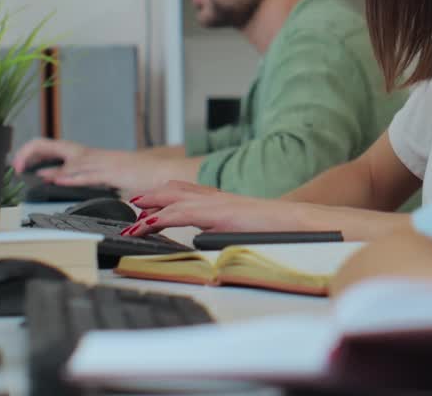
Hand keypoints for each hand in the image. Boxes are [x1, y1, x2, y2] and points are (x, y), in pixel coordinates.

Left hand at [11, 138, 193, 192]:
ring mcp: (102, 162)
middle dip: (32, 151)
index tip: (21, 165)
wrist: (166, 174)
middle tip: (15, 163)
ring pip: (68, 159)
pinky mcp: (112, 172)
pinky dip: (71, 176)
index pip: (55, 148)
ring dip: (45, 163)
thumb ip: (82, 175)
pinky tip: (56, 179)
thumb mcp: (105, 175)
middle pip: (55, 146)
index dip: (35, 152)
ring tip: (24, 168)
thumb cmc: (140, 176)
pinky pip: (88, 174)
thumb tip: (57, 177)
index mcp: (90, 156)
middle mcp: (92, 155)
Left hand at [123, 181, 323, 235]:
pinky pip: (180, 213)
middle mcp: (218, 197)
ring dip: (149, 209)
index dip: (166, 195)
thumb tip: (212, 241)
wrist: (300, 221)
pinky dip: (158, 219)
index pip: (189, 192)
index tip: (148, 204)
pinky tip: (146, 227)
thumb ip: (227, 230)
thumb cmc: (279, 228)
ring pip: (172, 199)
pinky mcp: (218, 213)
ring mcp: (217, 203)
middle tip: (132, 205)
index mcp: (225, 200)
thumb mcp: (246, 229)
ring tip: (131, 223)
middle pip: (175, 189)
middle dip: (151, 196)